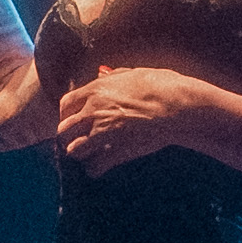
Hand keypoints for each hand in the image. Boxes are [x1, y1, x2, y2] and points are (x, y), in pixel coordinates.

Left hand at [53, 65, 203, 174]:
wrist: (177, 106)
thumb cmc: (162, 86)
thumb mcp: (135, 73)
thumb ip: (115, 76)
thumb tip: (105, 74)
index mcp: (96, 90)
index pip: (65, 104)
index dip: (66, 114)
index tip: (72, 120)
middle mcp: (93, 112)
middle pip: (64, 129)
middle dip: (70, 136)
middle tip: (78, 140)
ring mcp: (103, 133)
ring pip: (74, 150)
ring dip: (80, 153)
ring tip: (89, 154)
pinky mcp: (116, 152)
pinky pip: (94, 167)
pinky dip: (95, 169)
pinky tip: (100, 167)